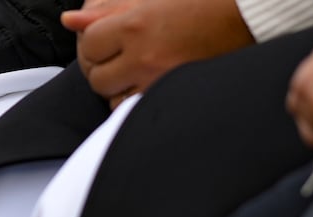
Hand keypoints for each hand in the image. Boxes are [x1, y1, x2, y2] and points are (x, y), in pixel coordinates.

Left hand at [62, 0, 253, 107]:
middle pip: (96, 77)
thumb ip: (107, 11)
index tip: (101, 41)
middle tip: (115, 57)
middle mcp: (144, 57)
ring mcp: (157, 82)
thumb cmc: (198, 5)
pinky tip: (142, 85)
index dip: (91, 43)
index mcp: (135, 25)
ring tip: (131, 72)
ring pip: (112, 99)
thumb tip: (71, 21)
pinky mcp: (171, 97)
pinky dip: (132, 101)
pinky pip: (134, 110)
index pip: (88, 44)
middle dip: (101, 67)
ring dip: (116, 87)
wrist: (242, 20)